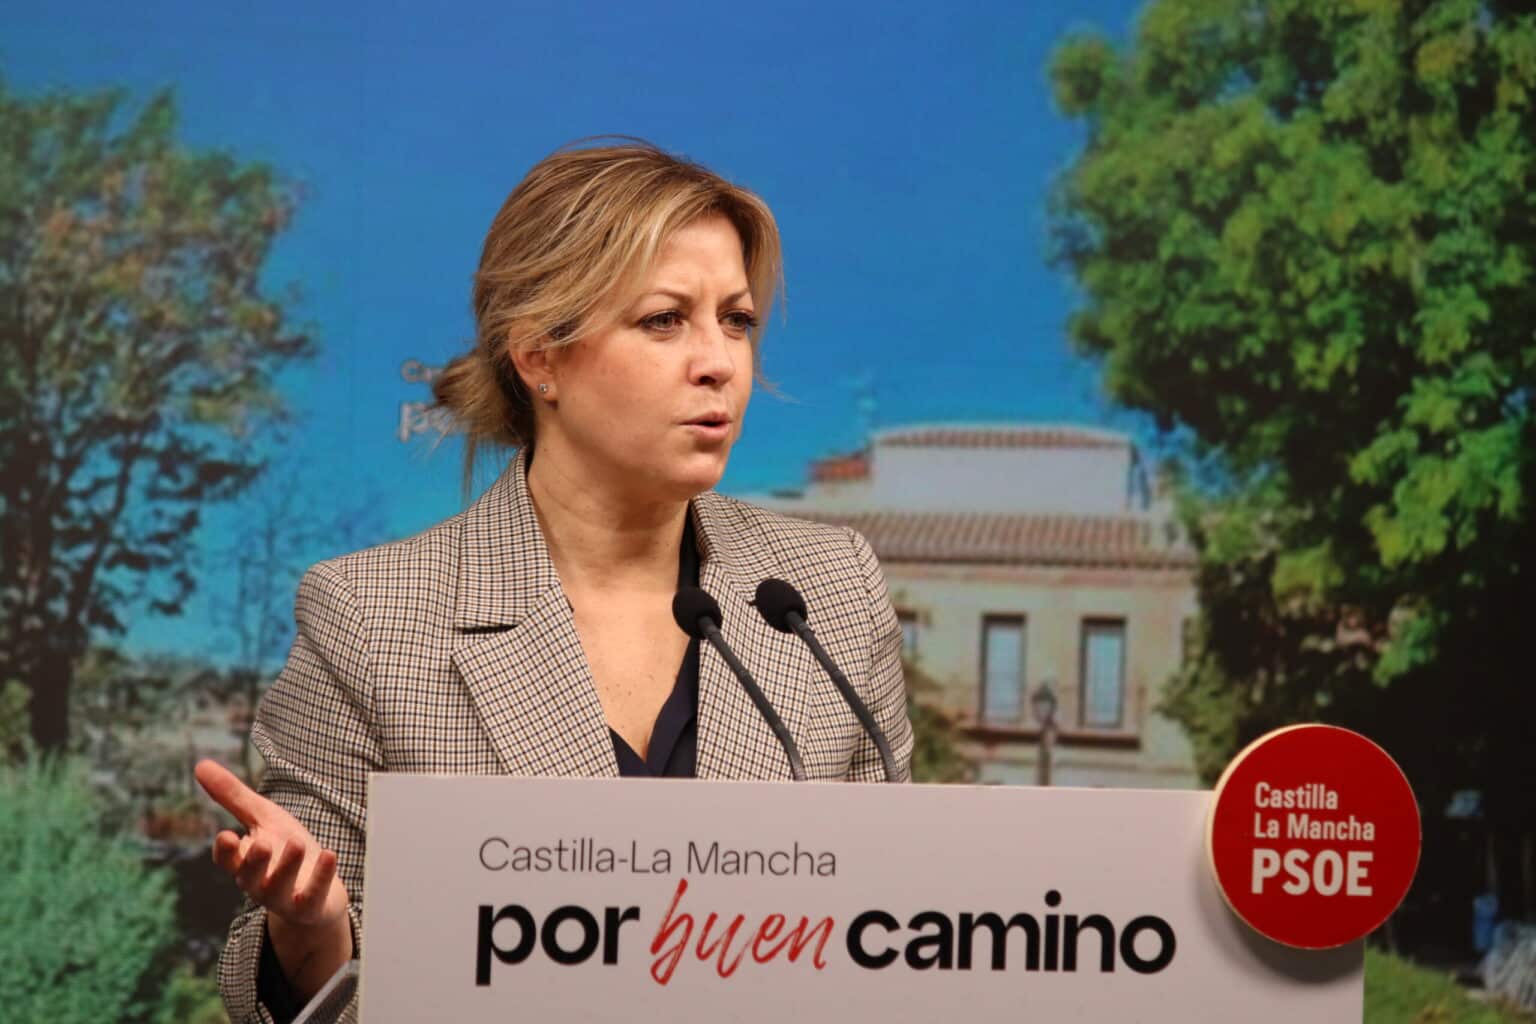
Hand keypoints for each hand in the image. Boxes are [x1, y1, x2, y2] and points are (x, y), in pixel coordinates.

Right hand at [194, 759, 349, 930]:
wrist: (319, 890)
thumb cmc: (286, 848)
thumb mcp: (263, 817)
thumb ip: (233, 797)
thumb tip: (200, 764)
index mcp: (244, 861)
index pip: (227, 860)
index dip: (225, 851)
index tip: (226, 836)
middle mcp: (259, 882)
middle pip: (249, 876)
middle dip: (254, 862)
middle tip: (261, 844)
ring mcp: (284, 897)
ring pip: (278, 888)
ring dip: (287, 867)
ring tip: (296, 844)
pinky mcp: (309, 906)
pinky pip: (312, 896)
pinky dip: (321, 876)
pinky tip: (329, 854)